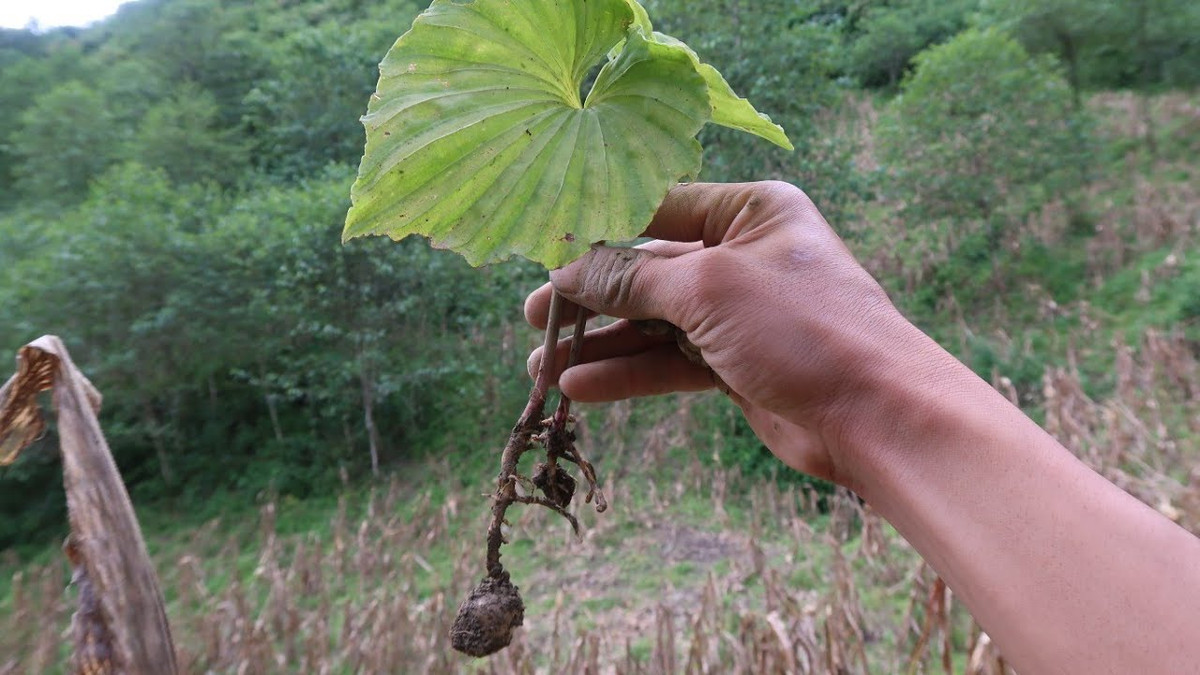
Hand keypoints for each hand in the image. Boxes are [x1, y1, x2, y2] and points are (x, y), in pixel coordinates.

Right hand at [524, 181, 924, 485]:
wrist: (876, 415)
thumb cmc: (804, 329)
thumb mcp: (709, 289)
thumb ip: (632, 279)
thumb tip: (566, 270)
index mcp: (750, 212)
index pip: (657, 209)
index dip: (597, 230)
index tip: (542, 251)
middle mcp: (743, 255)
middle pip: (648, 270)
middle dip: (590, 296)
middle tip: (532, 315)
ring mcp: (739, 312)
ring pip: (653, 322)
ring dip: (600, 343)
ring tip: (540, 366)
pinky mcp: (736, 363)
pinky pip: (670, 361)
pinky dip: (628, 373)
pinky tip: (581, 387)